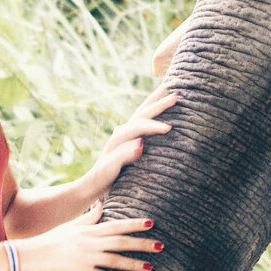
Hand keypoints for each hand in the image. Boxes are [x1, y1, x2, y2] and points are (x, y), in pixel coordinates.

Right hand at [14, 202, 162, 270]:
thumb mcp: (72, 225)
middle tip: (160, 246)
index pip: (117, 225)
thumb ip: (89, 217)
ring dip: (134, 264)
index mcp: (90, 230)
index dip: (134, 224)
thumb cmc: (52, 238)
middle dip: (141, 244)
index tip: (151, 224)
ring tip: (151, 267)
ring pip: (115, 260)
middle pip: (121, 242)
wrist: (32, 253)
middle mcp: (91, 242)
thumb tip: (101, 205)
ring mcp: (86, 257)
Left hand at [87, 85, 177, 199]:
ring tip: (165, 88)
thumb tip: (140, 143)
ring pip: (142, 112)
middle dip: (158, 104)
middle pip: (142, 113)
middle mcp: (122, 131)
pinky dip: (151, 110)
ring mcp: (125, 133)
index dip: (154, 126)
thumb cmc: (103, 176)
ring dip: (154, 101)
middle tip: (175, 96)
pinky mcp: (129, 138)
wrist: (94, 182)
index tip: (169, 128)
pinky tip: (157, 108)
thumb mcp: (111, 168)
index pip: (139, 126)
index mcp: (119, 137)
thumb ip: (124, 155)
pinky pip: (142, 119)